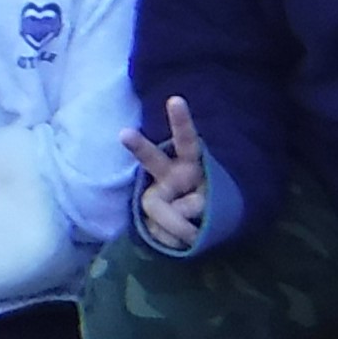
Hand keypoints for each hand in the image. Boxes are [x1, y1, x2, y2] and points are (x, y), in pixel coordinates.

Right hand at [123, 96, 209, 250]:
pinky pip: (166, 232)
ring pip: (169, 212)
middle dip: (138, 147)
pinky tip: (179, 235)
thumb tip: (177, 214)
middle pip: (152, 161)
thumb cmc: (208, 204)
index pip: (186, 140)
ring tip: (193, 225)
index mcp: (188, 162)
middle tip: (124, 134)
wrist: (190, 228)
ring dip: (187, 225)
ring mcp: (156, 194)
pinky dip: (177, 239)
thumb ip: (196, 205)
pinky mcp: (148, 216)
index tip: (175, 100)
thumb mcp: (213, 203)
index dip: (180, 120)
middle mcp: (168, 174)